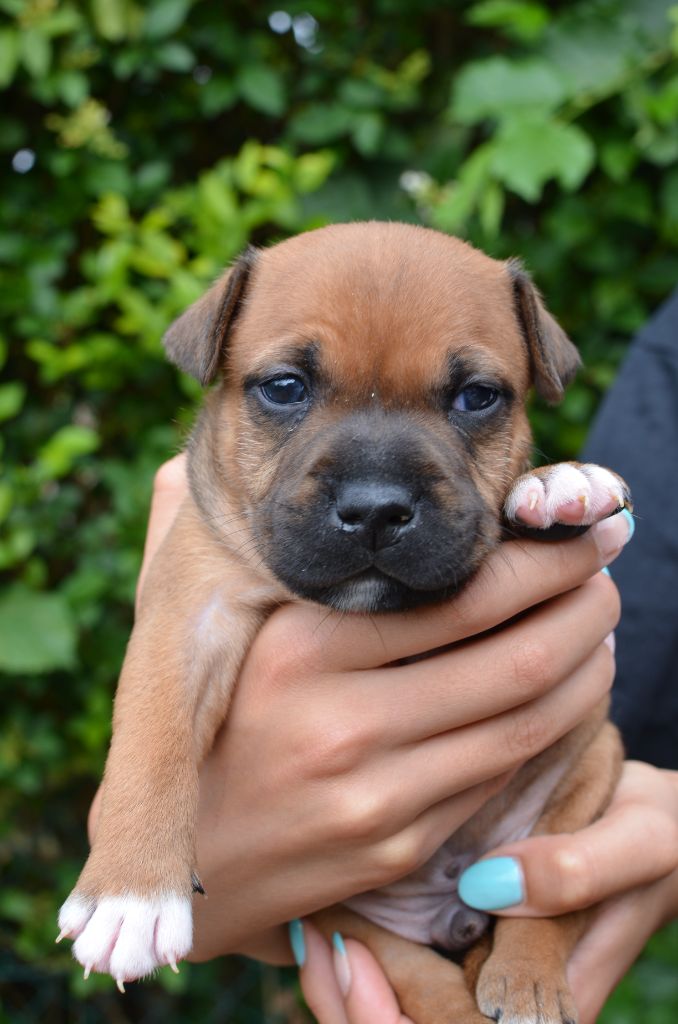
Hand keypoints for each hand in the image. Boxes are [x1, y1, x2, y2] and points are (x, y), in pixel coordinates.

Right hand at [90, 455, 629, 966]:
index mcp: (294, 648)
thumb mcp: (172, 621)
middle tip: (607, 568)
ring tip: (600, 625)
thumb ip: (180, 528)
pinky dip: (554, 728)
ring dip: (587, 666)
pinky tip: (563, 694)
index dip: (542, 556)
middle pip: (518, 657)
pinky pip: (505, 776)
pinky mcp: (400, 846)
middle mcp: (341, 724)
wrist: (180, 866)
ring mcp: (378, 796)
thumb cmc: (189, 723)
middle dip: (586, 604)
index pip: (459, 591)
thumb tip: (180, 456)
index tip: (579, 525)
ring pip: (528, 721)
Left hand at [299, 762, 677, 1023]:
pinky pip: (398, 968)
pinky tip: (331, 908)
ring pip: (389, 1009)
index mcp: (547, 1003)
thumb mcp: (641, 840)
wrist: (649, 820)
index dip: (384, 1016)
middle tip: (312, 935)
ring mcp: (479, 976)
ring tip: (308, 923)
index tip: (350, 952)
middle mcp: (504, 1003)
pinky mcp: (463, 942)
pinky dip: (356, 950)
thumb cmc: (652, 832)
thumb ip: (583, 868)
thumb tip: (491, 885)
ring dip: (340, 980)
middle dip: (344, 1001)